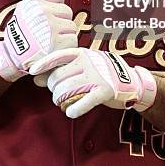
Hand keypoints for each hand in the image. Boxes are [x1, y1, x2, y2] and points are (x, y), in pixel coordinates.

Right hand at [0, 0, 75, 81]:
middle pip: (67, 12)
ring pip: (71, 26)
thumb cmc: (23, 29)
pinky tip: (54, 48)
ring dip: (64, 34)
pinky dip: (66, 46)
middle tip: (47, 30)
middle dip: (60, 20)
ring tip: (50, 39)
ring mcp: (50, 28)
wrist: (11, 55)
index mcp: (35, 1)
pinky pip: (72, 40)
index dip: (54, 8)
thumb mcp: (31, 6)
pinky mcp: (56, 43)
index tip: (47, 16)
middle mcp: (43, 12)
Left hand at [29, 48, 156, 118]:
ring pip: (67, 90)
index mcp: (83, 53)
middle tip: (58, 94)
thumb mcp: (84, 65)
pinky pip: (83, 102)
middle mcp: (89, 62)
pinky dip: (74, 110)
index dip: (44, 64)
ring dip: (60, 101)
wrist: (132, 81)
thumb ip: (63, 69)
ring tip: (63, 104)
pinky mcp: (105, 91)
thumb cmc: (102, 73)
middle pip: (59, 77)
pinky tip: (71, 112)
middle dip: (53, 88)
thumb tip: (36, 78)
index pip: (59, 56)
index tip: (32, 72)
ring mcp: (98, 76)